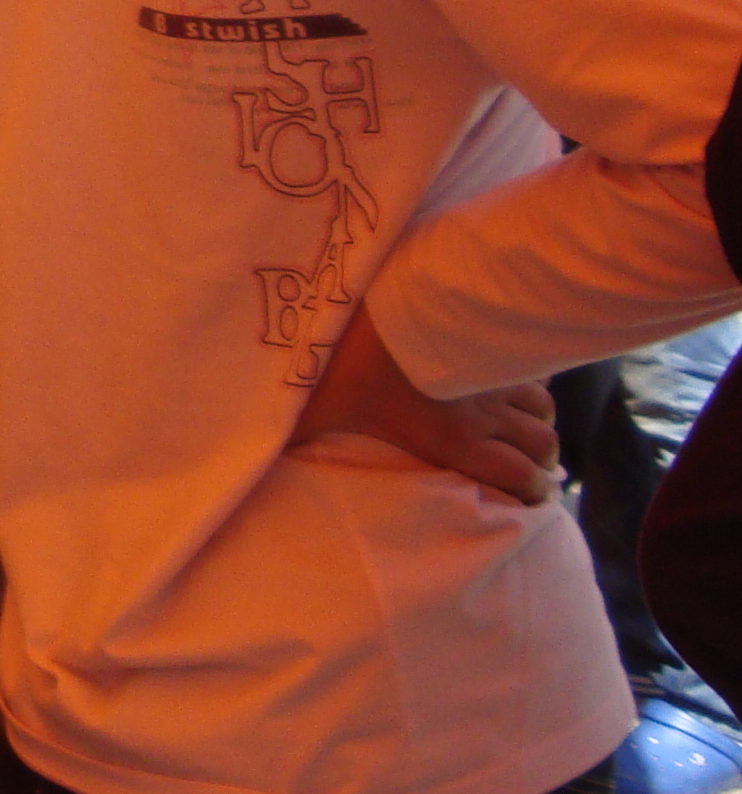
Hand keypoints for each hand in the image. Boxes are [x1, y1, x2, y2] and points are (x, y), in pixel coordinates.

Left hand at [291, 306, 555, 502]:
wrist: (363, 299)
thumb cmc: (335, 362)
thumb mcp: (306, 412)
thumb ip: (287, 441)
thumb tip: (250, 464)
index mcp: (450, 439)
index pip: (520, 478)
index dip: (531, 491)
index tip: (524, 494)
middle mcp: (483, 412)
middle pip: (543, 445)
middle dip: (541, 459)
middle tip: (525, 462)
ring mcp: (491, 373)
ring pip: (543, 407)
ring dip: (536, 420)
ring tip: (519, 425)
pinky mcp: (488, 338)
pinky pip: (529, 365)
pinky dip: (527, 377)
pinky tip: (508, 377)